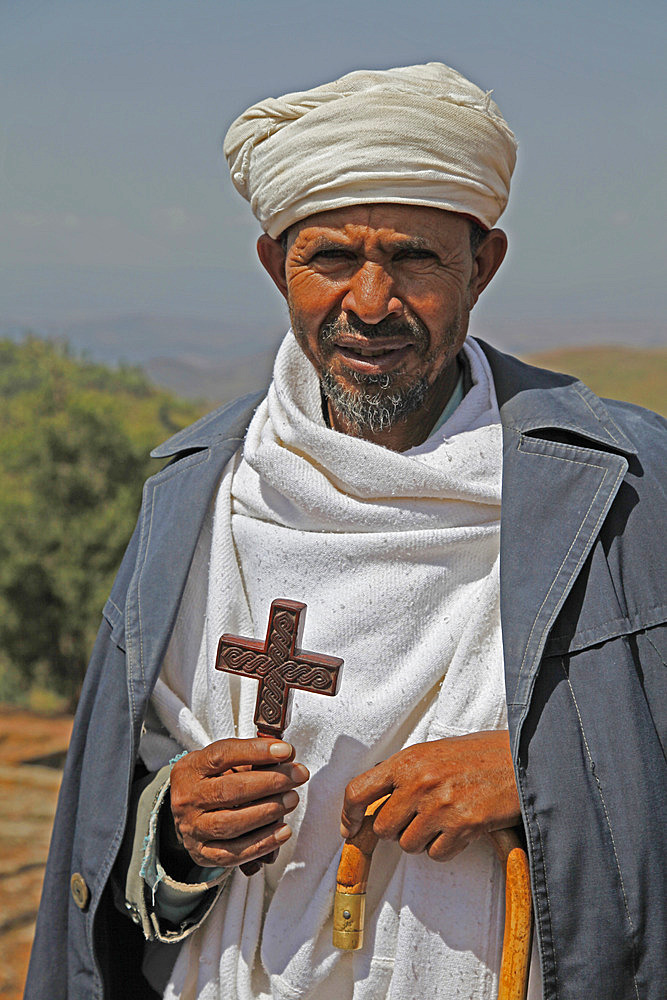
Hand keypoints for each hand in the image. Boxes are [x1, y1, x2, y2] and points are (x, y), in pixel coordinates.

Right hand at [169, 737, 308, 876]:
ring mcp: (193, 828)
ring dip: (267, 812)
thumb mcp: (222, 763)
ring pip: (229, 824)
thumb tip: (287, 756)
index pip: (222, 756)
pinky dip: (261, 843)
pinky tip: (283, 831)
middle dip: (270, 782)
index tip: (285, 750)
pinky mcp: (202, 853)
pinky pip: (232, 854)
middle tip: (298, 775)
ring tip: (292, 799)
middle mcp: (187, 799)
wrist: (187, 813)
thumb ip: (251, 759)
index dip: (255, 751)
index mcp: (191, 769)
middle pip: (229, 791)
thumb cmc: (213, 781)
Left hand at [340, 731, 519, 862]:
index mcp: (407, 761)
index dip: (348, 814)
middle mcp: (418, 782)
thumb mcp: (433, 752)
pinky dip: (447, 848)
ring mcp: (439, 805)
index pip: (357, 790)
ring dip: (423, 839)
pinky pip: (437, 854)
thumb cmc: (479, 754)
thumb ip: (403, 773)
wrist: (520, 759)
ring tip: (444, 819)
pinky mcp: (462, 825)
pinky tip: (461, 828)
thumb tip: (375, 800)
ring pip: (408, 845)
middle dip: (397, 829)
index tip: (349, 827)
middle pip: (382, 828)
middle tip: (418, 818)